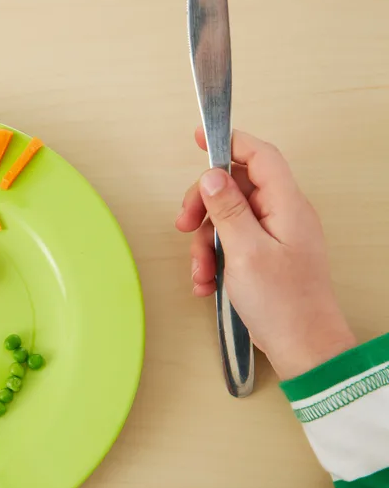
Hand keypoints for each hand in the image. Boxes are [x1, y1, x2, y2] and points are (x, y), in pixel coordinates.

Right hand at [175, 127, 353, 379]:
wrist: (304, 349)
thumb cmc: (284, 305)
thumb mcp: (245, 253)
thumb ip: (227, 210)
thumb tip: (212, 176)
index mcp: (286, 206)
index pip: (259, 156)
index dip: (230, 142)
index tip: (200, 137)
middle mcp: (283, 215)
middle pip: (235, 186)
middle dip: (203, 204)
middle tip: (184, 225)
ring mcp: (275, 236)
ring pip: (227, 217)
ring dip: (204, 241)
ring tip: (198, 269)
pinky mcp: (265, 256)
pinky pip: (231, 242)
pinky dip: (213, 258)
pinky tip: (206, 281)